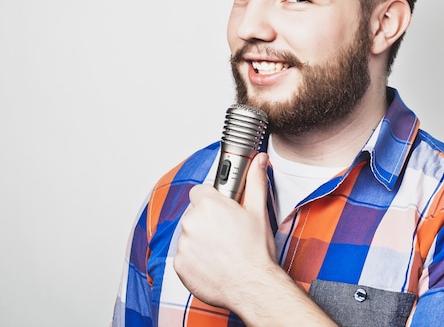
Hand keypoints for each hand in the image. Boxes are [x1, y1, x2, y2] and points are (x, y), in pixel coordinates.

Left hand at [174, 153, 337, 325]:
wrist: (252, 286)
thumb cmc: (256, 252)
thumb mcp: (258, 211)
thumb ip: (255, 181)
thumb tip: (259, 161)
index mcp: (209, 204)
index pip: (200, 191)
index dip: (212, 199)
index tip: (222, 207)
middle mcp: (192, 222)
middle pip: (195, 213)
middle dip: (208, 220)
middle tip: (227, 232)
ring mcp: (183, 244)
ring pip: (189, 234)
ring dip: (201, 239)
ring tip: (222, 250)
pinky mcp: (179, 265)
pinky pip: (184, 256)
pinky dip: (195, 259)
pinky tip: (214, 263)